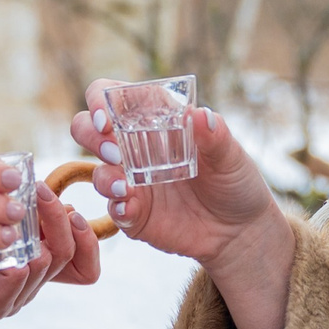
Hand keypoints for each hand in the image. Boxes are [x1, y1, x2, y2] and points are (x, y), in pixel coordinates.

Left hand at [0, 178, 102, 321]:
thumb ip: (12, 198)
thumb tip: (29, 177)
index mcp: (40, 258)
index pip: (85, 263)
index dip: (87, 240)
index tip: (72, 210)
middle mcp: (33, 280)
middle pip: (67, 255)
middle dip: (60, 221)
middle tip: (42, 193)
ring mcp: (14, 296)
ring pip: (44, 268)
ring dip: (36, 235)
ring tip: (25, 213)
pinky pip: (10, 295)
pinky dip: (17, 277)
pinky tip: (14, 263)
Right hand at [72, 83, 297, 328]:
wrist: (240, 230)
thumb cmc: (235, 182)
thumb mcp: (232, 156)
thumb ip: (216, 136)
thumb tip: (199, 115)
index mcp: (154, 121)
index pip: (113, 97)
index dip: (100, 99)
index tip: (106, 116)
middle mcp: (134, 148)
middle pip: (88, 130)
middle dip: (90, 135)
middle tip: (113, 150)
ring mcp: (130, 182)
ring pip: (96, 172)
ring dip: (103, 176)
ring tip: (124, 186)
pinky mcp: (133, 214)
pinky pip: (113, 210)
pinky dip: (117, 208)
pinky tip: (130, 209)